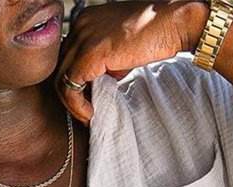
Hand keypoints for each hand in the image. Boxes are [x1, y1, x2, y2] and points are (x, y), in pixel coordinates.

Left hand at [55, 0, 205, 124]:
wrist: (171, 23)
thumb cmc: (155, 34)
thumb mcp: (122, 49)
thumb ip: (107, 62)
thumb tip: (102, 82)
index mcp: (86, 22)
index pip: (68, 57)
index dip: (76, 84)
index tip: (88, 102)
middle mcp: (79, 26)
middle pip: (61, 68)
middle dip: (71, 96)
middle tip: (86, 113)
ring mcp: (83, 38)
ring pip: (61, 78)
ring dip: (73, 104)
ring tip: (88, 117)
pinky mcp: (91, 54)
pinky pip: (71, 85)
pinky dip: (78, 105)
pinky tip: (91, 114)